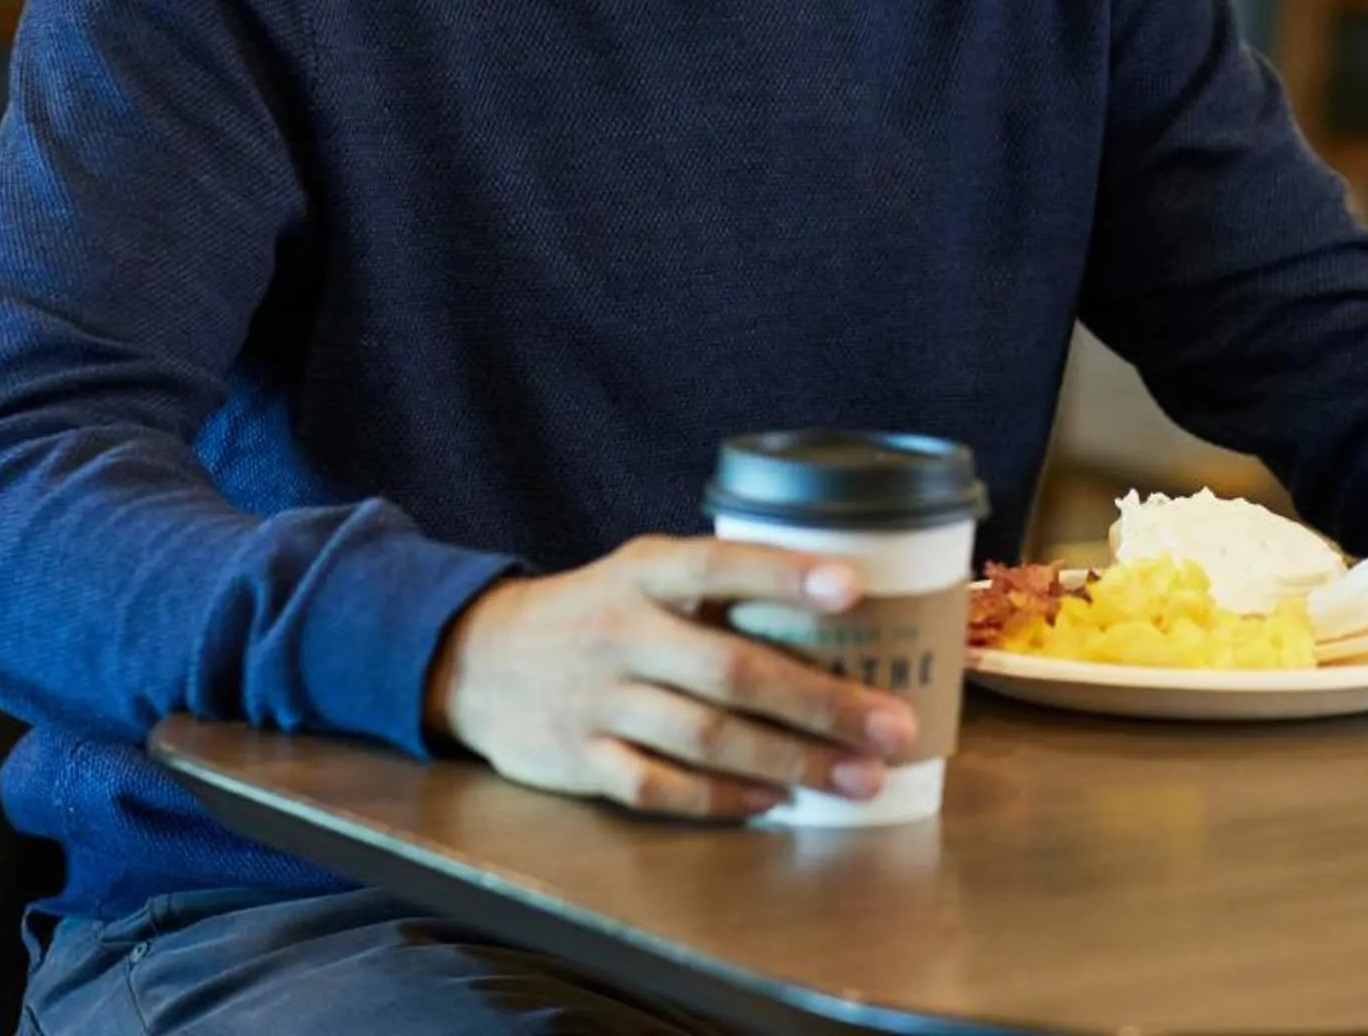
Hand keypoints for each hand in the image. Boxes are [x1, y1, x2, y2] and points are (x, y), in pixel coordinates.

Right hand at [424, 535, 918, 818]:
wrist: (474, 658)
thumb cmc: (594, 612)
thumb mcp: (641, 574)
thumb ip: (717, 588)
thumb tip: (844, 607)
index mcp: (643, 572)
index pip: (719, 565)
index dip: (785, 575)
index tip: (852, 588)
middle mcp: (620, 633)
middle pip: (731, 671)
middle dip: (821, 702)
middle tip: (893, 726)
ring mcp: (597, 702)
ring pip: (705, 737)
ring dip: (791, 760)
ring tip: (859, 778)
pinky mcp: (578, 760)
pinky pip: (658, 786)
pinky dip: (720, 796)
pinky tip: (775, 801)